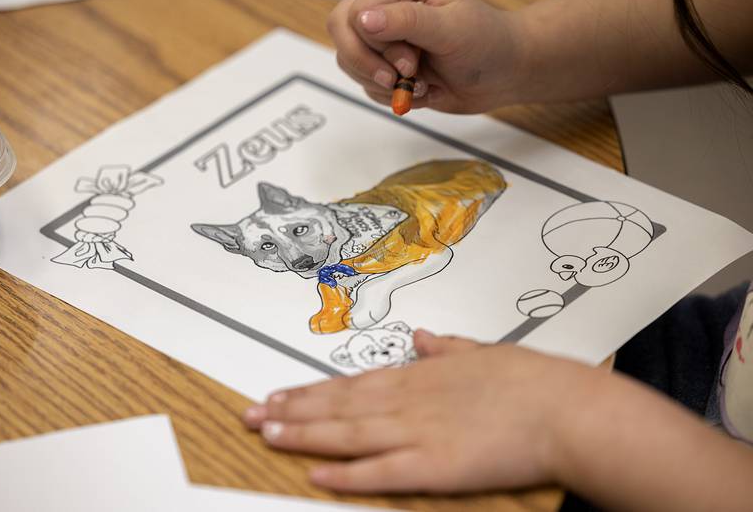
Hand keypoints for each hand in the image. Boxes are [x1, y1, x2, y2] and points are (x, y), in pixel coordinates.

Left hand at [243, 330, 597, 493]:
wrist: (561, 410)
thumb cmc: (527, 381)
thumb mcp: (480, 352)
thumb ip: (445, 348)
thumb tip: (421, 337)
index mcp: (418, 375)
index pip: (349, 383)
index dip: (309, 390)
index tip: (279, 393)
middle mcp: (407, 401)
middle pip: (337, 406)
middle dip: (290, 410)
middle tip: (250, 413)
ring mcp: (416, 433)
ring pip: (346, 434)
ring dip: (303, 435)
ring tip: (266, 433)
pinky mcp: (432, 467)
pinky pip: (378, 472)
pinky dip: (345, 475)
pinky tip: (315, 475)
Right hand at [327, 0, 524, 112]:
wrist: (505, 73)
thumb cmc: (487, 41)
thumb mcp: (451, 27)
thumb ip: (406, 20)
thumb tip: (363, 19)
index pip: (354, 14)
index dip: (374, 44)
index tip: (409, 61)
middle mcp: (388, 11)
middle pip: (343, 37)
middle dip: (370, 66)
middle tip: (403, 76)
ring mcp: (386, 42)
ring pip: (352, 65)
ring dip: (385, 85)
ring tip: (422, 84)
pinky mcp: (389, 69)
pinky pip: (369, 88)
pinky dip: (394, 97)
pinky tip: (423, 91)